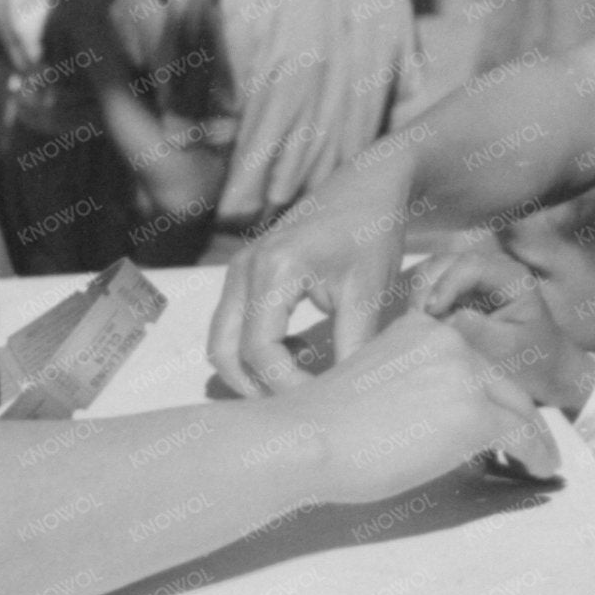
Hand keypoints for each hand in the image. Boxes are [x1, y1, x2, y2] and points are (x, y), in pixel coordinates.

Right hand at [210, 149, 415, 395]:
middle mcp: (245, 268)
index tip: (324, 404)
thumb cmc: (372, 234)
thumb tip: (346, 400)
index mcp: (274, 270)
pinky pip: (232, 325)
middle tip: (303, 408)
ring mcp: (239, 269)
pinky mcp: (245, 273)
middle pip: (224, 352)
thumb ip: (354, 347)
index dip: (287, 387)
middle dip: (257, 388)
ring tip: (302, 380)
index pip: (260, 351)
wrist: (367, 186)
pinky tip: (300, 351)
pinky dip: (255, 350)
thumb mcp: (370, 293)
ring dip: (253, 371)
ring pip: (222, 341)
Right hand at [283, 310, 550, 503]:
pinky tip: (542, 470)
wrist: (307, 439)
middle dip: (517, 415)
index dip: (488, 392)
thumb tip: (434, 421)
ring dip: (532, 437)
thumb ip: (410, 388)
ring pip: (518, 407)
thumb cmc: (322, 427)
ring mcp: (465, 375)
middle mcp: (449, 341)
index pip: (470, 360)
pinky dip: (539, 454)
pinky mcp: (476, 413)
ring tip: (539, 460)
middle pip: (500, 382)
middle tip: (526, 442)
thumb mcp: (373, 385)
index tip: (497, 416)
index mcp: (420, 327)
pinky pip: (525, 436)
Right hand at [414, 243, 594, 413]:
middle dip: (427, 288)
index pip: (471, 265)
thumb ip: (481, 332)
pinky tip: (421, 325)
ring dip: (420, 295)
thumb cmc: (534, 362)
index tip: (430, 313)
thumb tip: (450, 318)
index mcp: (512, 276)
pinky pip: (432, 288)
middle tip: (416, 321)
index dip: (446, 285)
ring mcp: (473, 278)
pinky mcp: (460, 293)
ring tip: (417, 324)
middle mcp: (492, 268)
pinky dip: (422, 303)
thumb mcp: (510, 350)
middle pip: (446, 262)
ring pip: (433, 272)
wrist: (544, 371)